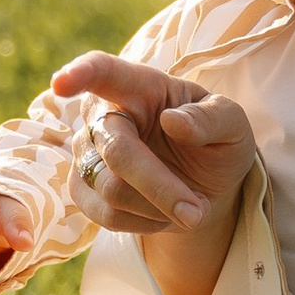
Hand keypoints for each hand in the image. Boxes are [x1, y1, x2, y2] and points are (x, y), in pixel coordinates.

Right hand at [48, 53, 257, 238]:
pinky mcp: (81, 188)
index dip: (81, 74)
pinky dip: (145, 222)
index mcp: (138, 85)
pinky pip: (106, 215)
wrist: (203, 180)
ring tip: (190, 206)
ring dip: (159, 208)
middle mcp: (102, 115)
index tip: (61, 83)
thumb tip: (173, 122)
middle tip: (198, 212)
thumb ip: (212, 118)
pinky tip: (164, 213)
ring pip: (111, 191)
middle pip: (118, 153)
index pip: (103, 72)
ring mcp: (85, 152)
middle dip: (161, 187)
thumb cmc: (215, 139)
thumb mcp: (232, 124)